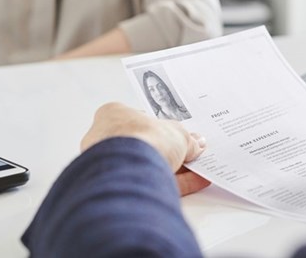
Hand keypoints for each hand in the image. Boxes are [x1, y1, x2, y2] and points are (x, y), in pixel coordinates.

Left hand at [81, 102, 209, 195]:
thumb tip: (196, 144)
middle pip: (146, 146)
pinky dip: (174, 184)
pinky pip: (152, 184)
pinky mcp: (122, 189)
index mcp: (113, 116)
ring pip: (149, 167)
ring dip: (176, 169)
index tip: (181, 135)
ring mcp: (112, 167)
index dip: (164, 128)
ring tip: (198, 169)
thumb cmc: (142, 140)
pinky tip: (195, 182)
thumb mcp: (176, 133)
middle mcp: (107, 141)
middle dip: (171, 151)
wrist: (128, 172)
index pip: (140, 120)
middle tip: (191, 154)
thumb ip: (187, 140)